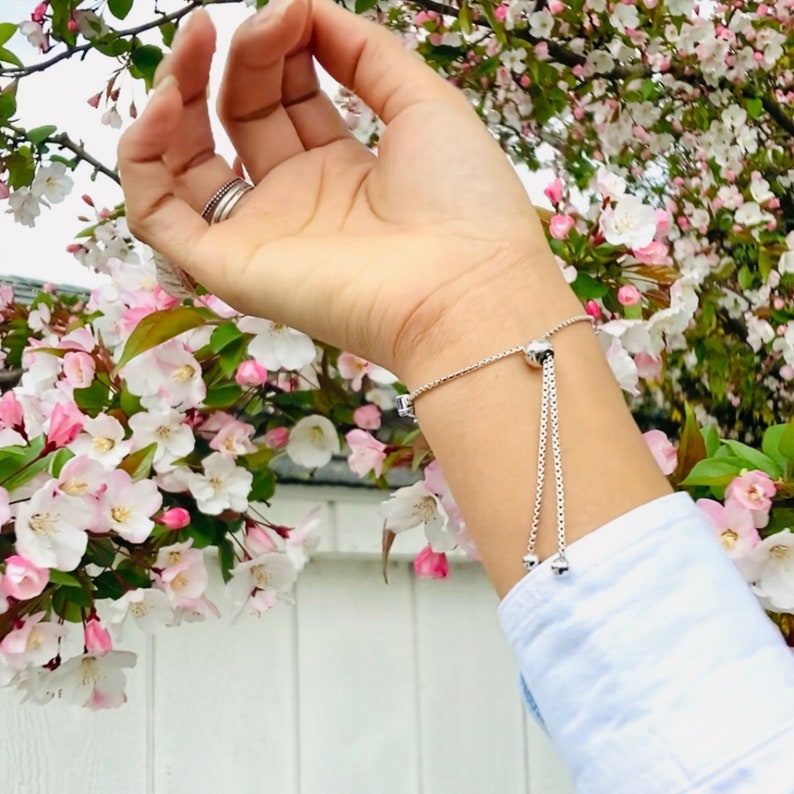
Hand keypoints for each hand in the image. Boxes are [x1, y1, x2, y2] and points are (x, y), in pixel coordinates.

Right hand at [118, 0, 567, 381]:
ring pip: (186, 163)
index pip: (287, 98)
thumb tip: (310, 6)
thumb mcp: (423, 105)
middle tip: (253, 18)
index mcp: (343, 169)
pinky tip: (164, 106)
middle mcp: (297, 201)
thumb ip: (366, 52)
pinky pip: (157, 216)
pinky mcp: (230, 268)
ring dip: (176, 96)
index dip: (281, 46)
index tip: (293, 7)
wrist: (467, 288)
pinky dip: (141, 159)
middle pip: (239, 117)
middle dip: (238, 57)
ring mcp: (260, 235)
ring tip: (193, 45)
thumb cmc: (462, 201)